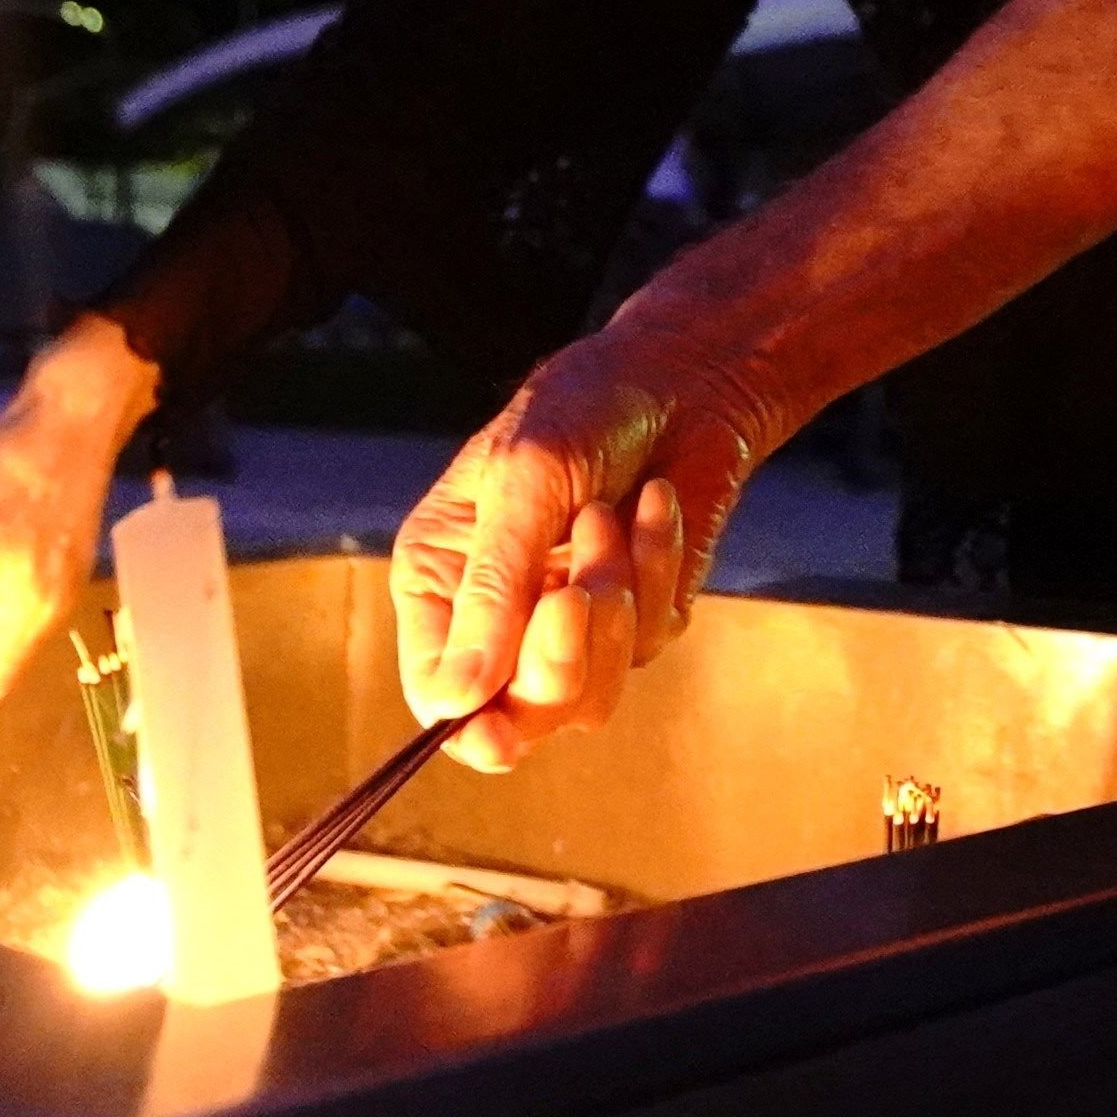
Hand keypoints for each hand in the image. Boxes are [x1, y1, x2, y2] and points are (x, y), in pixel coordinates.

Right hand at [389, 318, 769, 771]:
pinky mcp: (641, 620)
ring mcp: (575, 628)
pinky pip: (650, 638)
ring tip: (607, 513)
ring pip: (592, 691)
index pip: (439, 695)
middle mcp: (500, 620)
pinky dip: (656, 566)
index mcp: (440, 584)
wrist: (677, 378)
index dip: (466, 730)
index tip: (504, 738)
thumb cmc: (578, 411)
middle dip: (556, 658)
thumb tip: (453, 703)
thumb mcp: (522, 484)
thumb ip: (490, 592)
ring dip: (611, 599)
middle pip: (519, 711)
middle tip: (579, 591)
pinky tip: (654, 502)